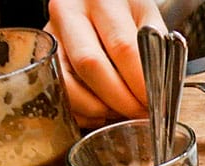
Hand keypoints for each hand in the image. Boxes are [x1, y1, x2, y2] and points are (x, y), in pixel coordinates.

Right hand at [45, 0, 167, 128]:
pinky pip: (59, 92)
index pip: (123, 47)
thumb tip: (161, 93)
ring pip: (69, 82)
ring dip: (99, 108)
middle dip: (121, 100)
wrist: (98, 2)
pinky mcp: (43, 56)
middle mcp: (70, 13)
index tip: (156, 103)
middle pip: (91, 65)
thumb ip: (156, 50)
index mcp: (103, 1)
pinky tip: (101, 112)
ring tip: (121, 113)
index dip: (140, 83)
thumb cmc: (125, 13)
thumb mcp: (146, 19)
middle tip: (140, 114)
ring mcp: (52, 34)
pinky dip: (82, 111)